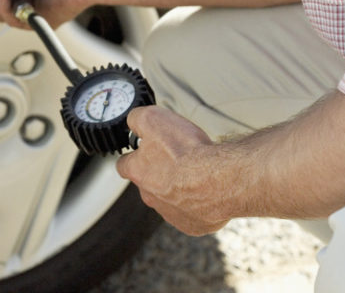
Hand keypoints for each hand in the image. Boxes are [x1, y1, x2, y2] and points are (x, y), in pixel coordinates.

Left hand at [116, 106, 231, 235]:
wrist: (220, 180)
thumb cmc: (188, 152)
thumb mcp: (152, 118)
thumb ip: (136, 119)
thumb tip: (132, 121)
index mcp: (138, 172)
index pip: (124, 165)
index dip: (133, 155)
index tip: (143, 149)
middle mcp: (151, 197)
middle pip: (148, 183)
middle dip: (160, 170)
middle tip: (177, 156)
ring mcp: (172, 213)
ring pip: (169, 198)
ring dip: (179, 186)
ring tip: (195, 171)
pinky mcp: (193, 225)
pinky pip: (191, 212)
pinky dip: (197, 201)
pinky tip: (206, 188)